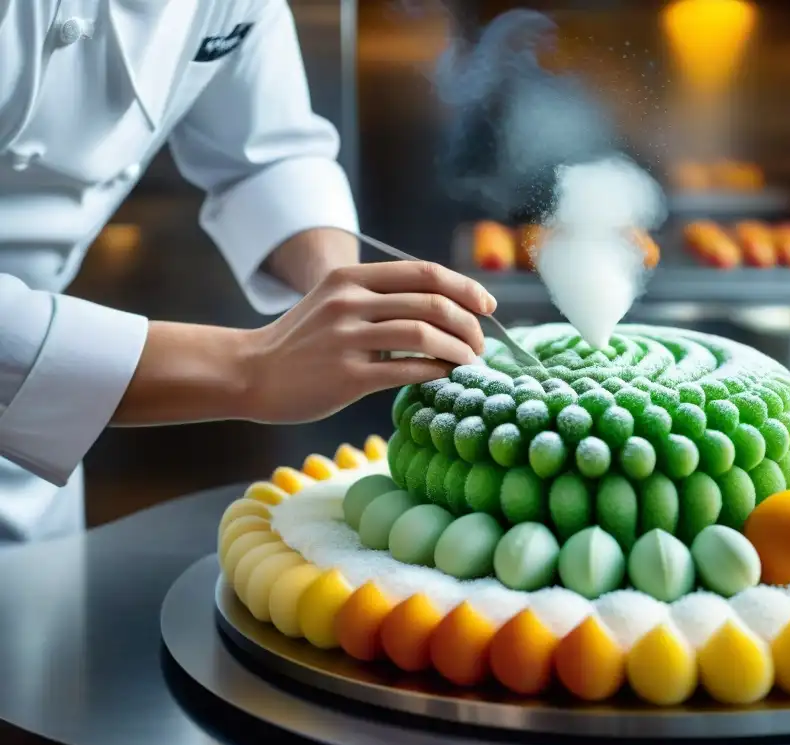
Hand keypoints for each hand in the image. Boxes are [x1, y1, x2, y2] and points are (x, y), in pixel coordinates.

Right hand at [240, 261, 496, 422]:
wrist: (252, 373)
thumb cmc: (303, 342)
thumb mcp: (335, 302)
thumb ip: (380, 298)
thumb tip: (443, 306)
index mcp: (351, 277)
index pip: (424, 272)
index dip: (464, 287)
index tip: (487, 306)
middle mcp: (349, 301)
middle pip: (431, 302)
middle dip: (469, 323)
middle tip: (481, 343)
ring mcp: (347, 338)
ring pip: (424, 334)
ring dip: (459, 349)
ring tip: (470, 361)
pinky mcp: (347, 376)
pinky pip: (407, 370)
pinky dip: (437, 371)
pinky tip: (447, 376)